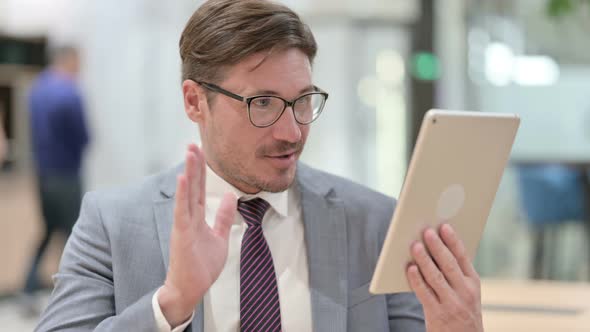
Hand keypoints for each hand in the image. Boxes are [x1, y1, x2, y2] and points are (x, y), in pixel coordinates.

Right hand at [159, 144, 236, 326]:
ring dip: (189, 172)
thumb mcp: (219, 237)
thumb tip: (231, 196)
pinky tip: (183, 178)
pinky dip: (183, 194)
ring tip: (189, 153)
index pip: (199, 189)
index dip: (201, 170)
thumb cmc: (201, 266)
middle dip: (193, 164)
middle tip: (193, 143)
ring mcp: (183, 225)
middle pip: (192, 186)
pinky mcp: (181, 234)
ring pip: (187, 193)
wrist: (189, 289)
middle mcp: (188, 217)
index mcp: (197, 218)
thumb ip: (223, 217)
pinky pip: (182, 211)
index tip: (200, 150)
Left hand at [406, 224, 482, 331]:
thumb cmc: (461, 309)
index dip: (453, 241)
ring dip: (424, 260)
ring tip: (415, 245)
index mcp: (473, 283)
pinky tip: (410, 268)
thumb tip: (436, 247)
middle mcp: (465, 292)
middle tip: (427, 231)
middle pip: (449, 265)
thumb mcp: (467, 291)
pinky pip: (425, 294)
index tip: (444, 226)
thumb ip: (455, 272)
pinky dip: (417, 280)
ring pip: (436, 277)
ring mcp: (452, 304)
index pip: (463, 257)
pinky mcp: (437, 315)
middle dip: (437, 246)